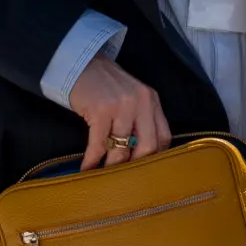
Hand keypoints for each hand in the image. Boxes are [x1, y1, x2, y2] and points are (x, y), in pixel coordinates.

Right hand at [69, 55, 172, 169]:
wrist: (82, 65)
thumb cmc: (106, 86)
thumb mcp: (132, 98)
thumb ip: (141, 119)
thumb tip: (140, 154)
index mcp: (152, 102)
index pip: (163, 137)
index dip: (154, 158)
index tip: (143, 172)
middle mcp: (142, 103)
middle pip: (147, 146)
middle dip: (135, 167)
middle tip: (124, 180)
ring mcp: (122, 106)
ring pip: (122, 148)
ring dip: (112, 168)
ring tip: (104, 179)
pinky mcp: (101, 110)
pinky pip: (98, 144)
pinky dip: (92, 161)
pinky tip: (86, 169)